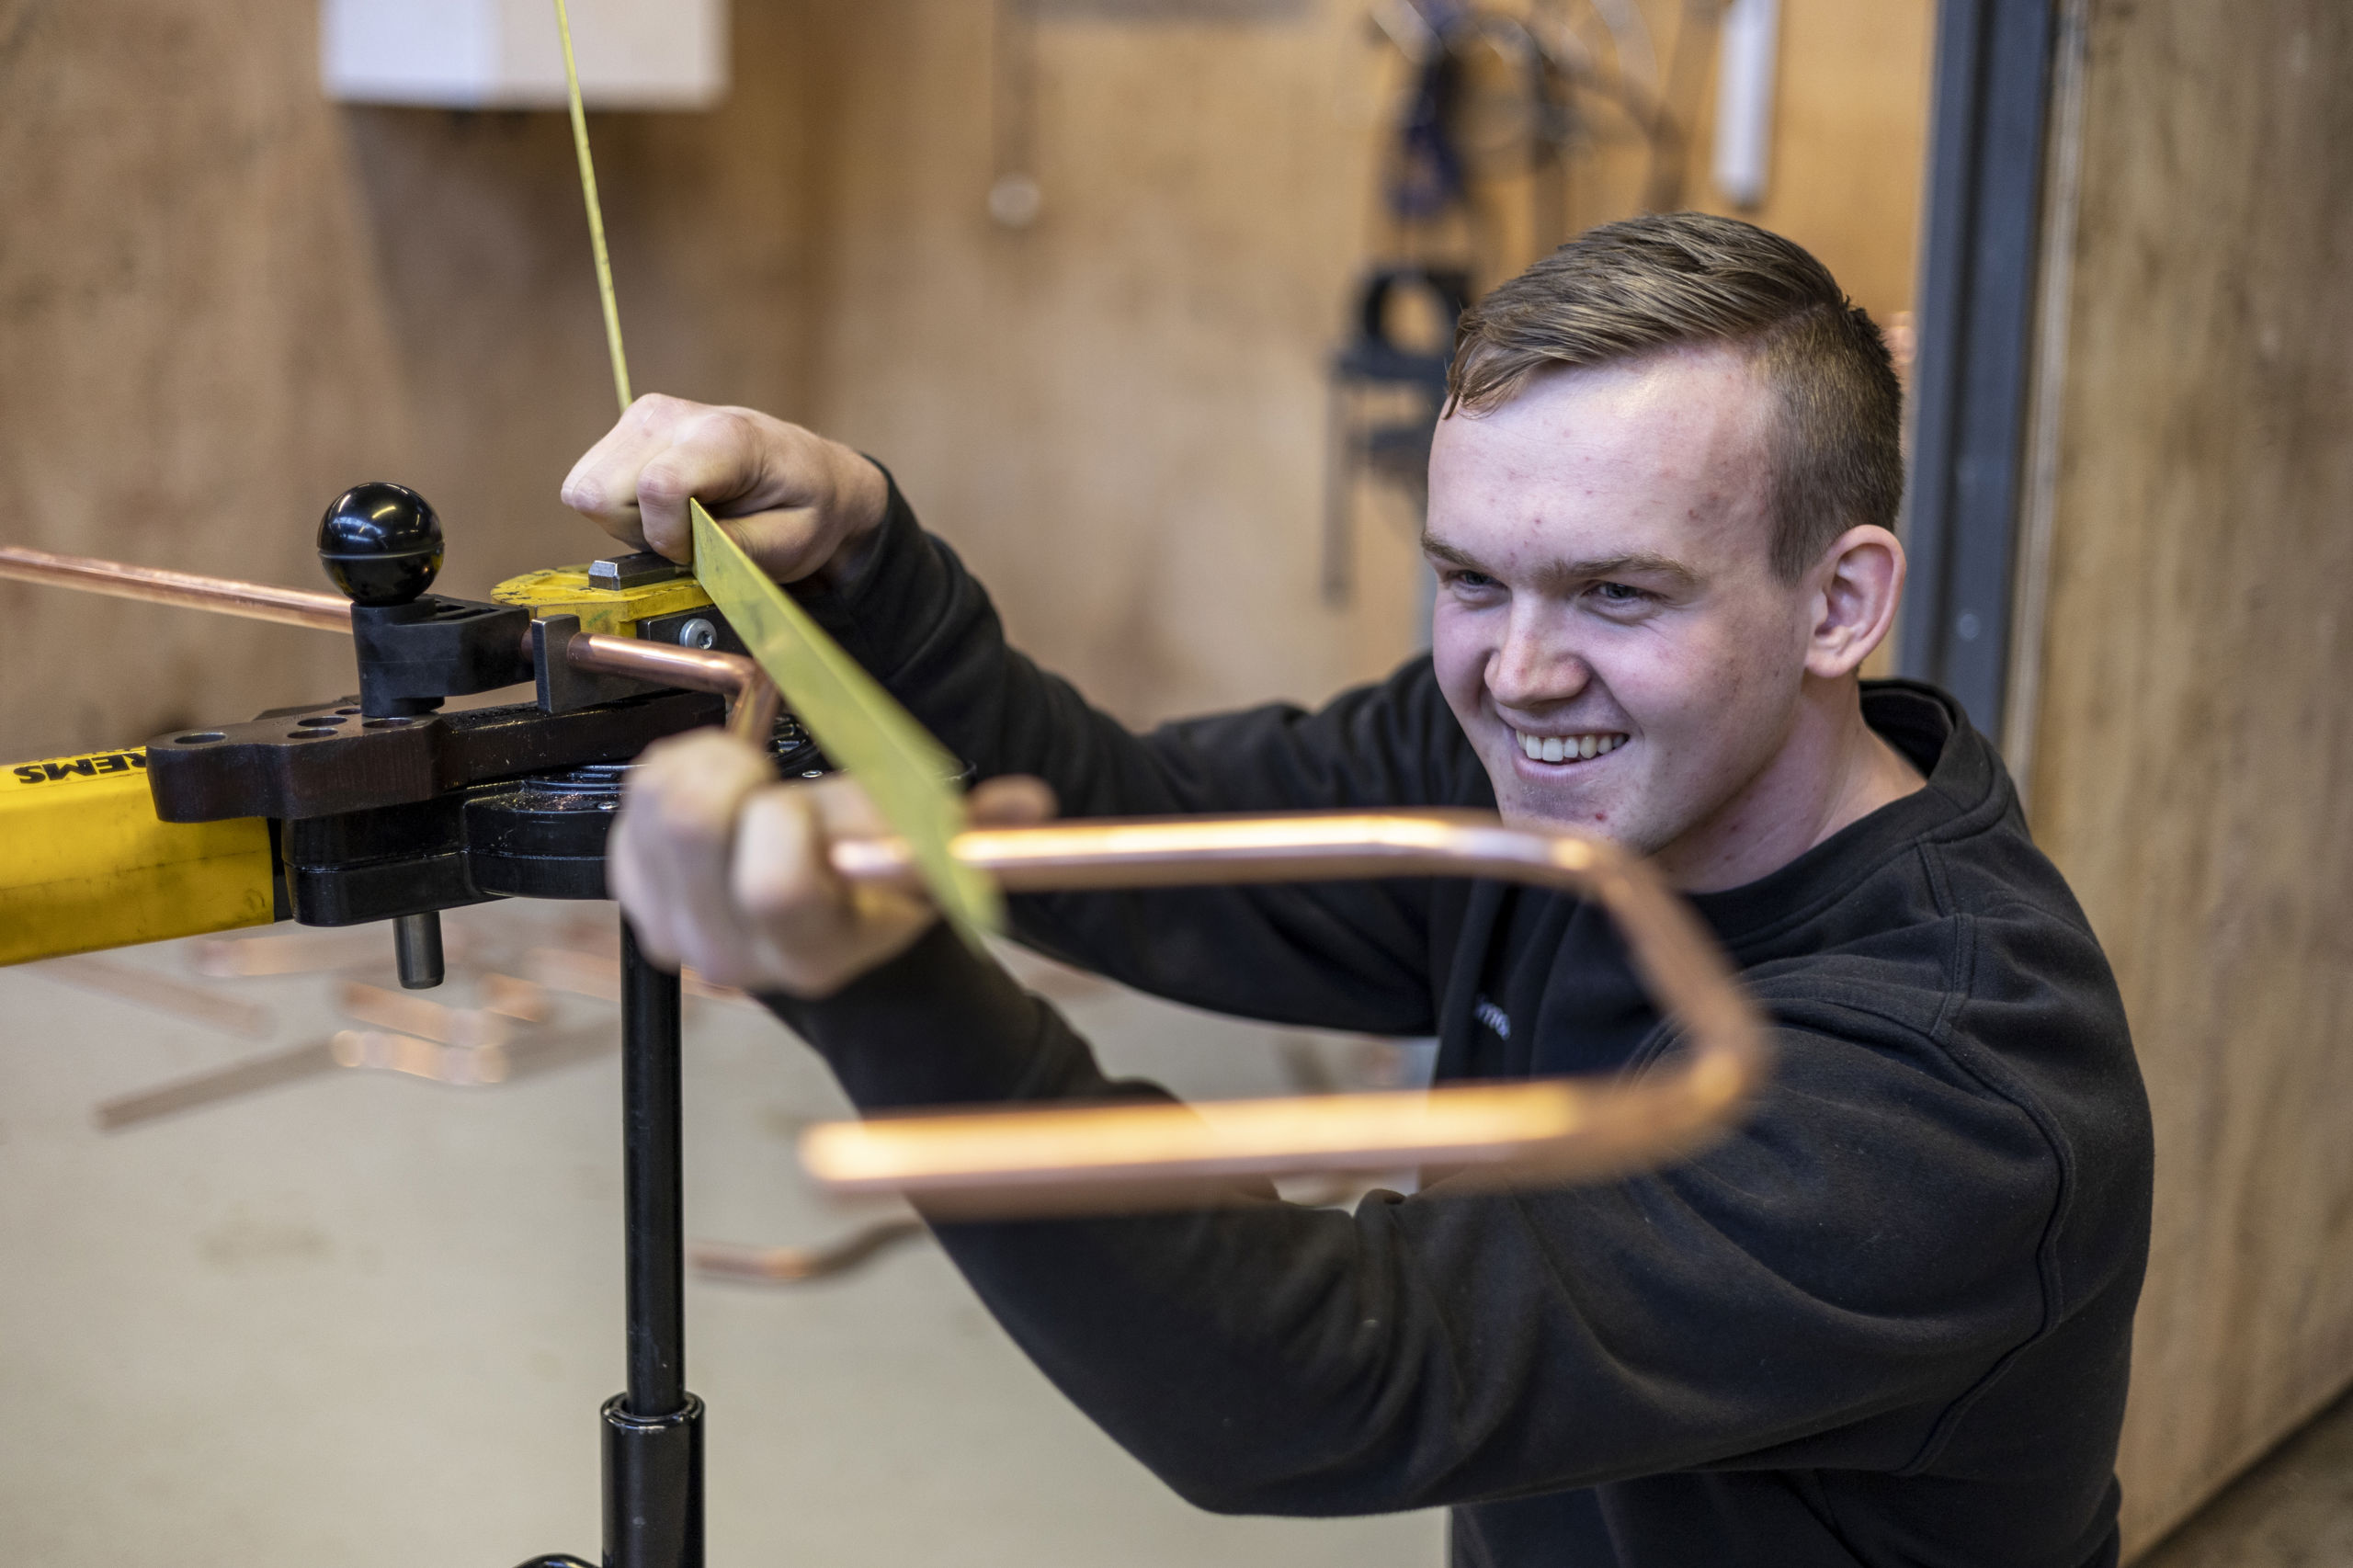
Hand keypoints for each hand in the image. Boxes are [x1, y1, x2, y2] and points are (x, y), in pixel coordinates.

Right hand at [560, 394, 890, 583]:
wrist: (811, 473)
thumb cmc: (803, 508)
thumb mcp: (789, 544)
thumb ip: (732, 550)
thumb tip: (677, 555)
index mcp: (725, 438)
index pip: (657, 488)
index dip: (667, 537)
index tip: (697, 550)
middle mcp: (673, 416)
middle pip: (600, 493)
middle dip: (638, 531)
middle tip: (689, 534)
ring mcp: (645, 415)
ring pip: (586, 490)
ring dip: (629, 520)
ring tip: (682, 518)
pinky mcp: (630, 424)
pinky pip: (591, 483)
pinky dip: (625, 507)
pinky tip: (668, 504)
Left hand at [608, 730, 1055, 997]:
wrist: (806, 920)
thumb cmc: (866, 889)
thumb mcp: (922, 867)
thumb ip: (968, 830)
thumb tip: (1027, 803)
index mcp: (809, 951)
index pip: (777, 883)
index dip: (796, 817)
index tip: (816, 806)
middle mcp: (729, 951)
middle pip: (693, 824)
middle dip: (742, 776)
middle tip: (777, 783)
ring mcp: (671, 923)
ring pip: (660, 798)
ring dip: (711, 764)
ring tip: (753, 780)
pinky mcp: (633, 884)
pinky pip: (638, 792)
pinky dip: (681, 767)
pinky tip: (722, 788)